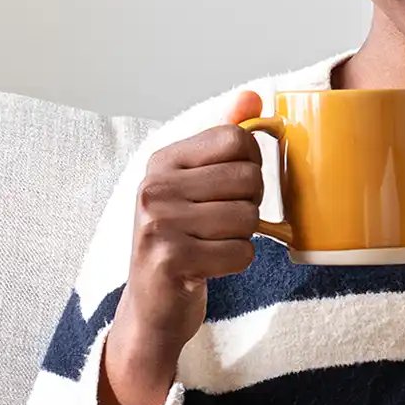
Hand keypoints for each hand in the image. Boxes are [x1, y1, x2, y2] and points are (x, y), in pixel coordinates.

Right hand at [101, 90, 265, 404]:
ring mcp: (158, 223)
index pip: (237, 139)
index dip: (252, 166)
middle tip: (223, 225)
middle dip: (250, 207)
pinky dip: (235, 264)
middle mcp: (154, 187)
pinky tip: (209, 267)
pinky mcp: (170, 260)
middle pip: (249, 179)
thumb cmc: (179, 243)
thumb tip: (253, 97)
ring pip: (248, 219)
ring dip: (242, 239)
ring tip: (213, 246)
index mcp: (162, 161)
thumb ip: (221, 140)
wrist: (150, 308)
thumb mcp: (192, 186)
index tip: (233, 190)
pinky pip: (240, 253)